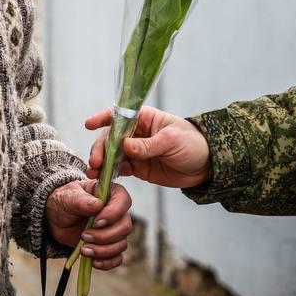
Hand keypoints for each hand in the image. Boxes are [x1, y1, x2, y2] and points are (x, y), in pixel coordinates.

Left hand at [45, 179, 132, 270]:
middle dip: (105, 236)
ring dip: (103, 250)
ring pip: (122, 244)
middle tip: (84, 236)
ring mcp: (114, 231)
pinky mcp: (109, 246)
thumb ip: (82, 201)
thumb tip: (98, 205)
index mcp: (110, 194)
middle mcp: (117, 212)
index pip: (124, 201)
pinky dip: (107, 262)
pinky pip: (117, 258)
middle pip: (125, 227)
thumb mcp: (68, 198)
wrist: (56, 218)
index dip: (113, 213)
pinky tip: (93, 262)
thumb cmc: (65, 201)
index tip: (96, 221)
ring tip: (83, 249)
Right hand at [84, 106, 211, 188]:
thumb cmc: (192, 144)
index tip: (89, 124)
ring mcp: (135, 151)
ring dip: (102, 163)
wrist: (206, 167)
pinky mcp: (138, 168)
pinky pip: (120, 169)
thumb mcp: (172, 141)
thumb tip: (125, 146)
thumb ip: (148, 145)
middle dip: (101, 149)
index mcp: (144, 118)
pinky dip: (111, 174)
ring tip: (94, 174)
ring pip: (112, 155)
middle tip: (96, 162)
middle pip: (111, 138)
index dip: (102, 118)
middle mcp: (136, 133)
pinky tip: (103, 180)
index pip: (119, 115)